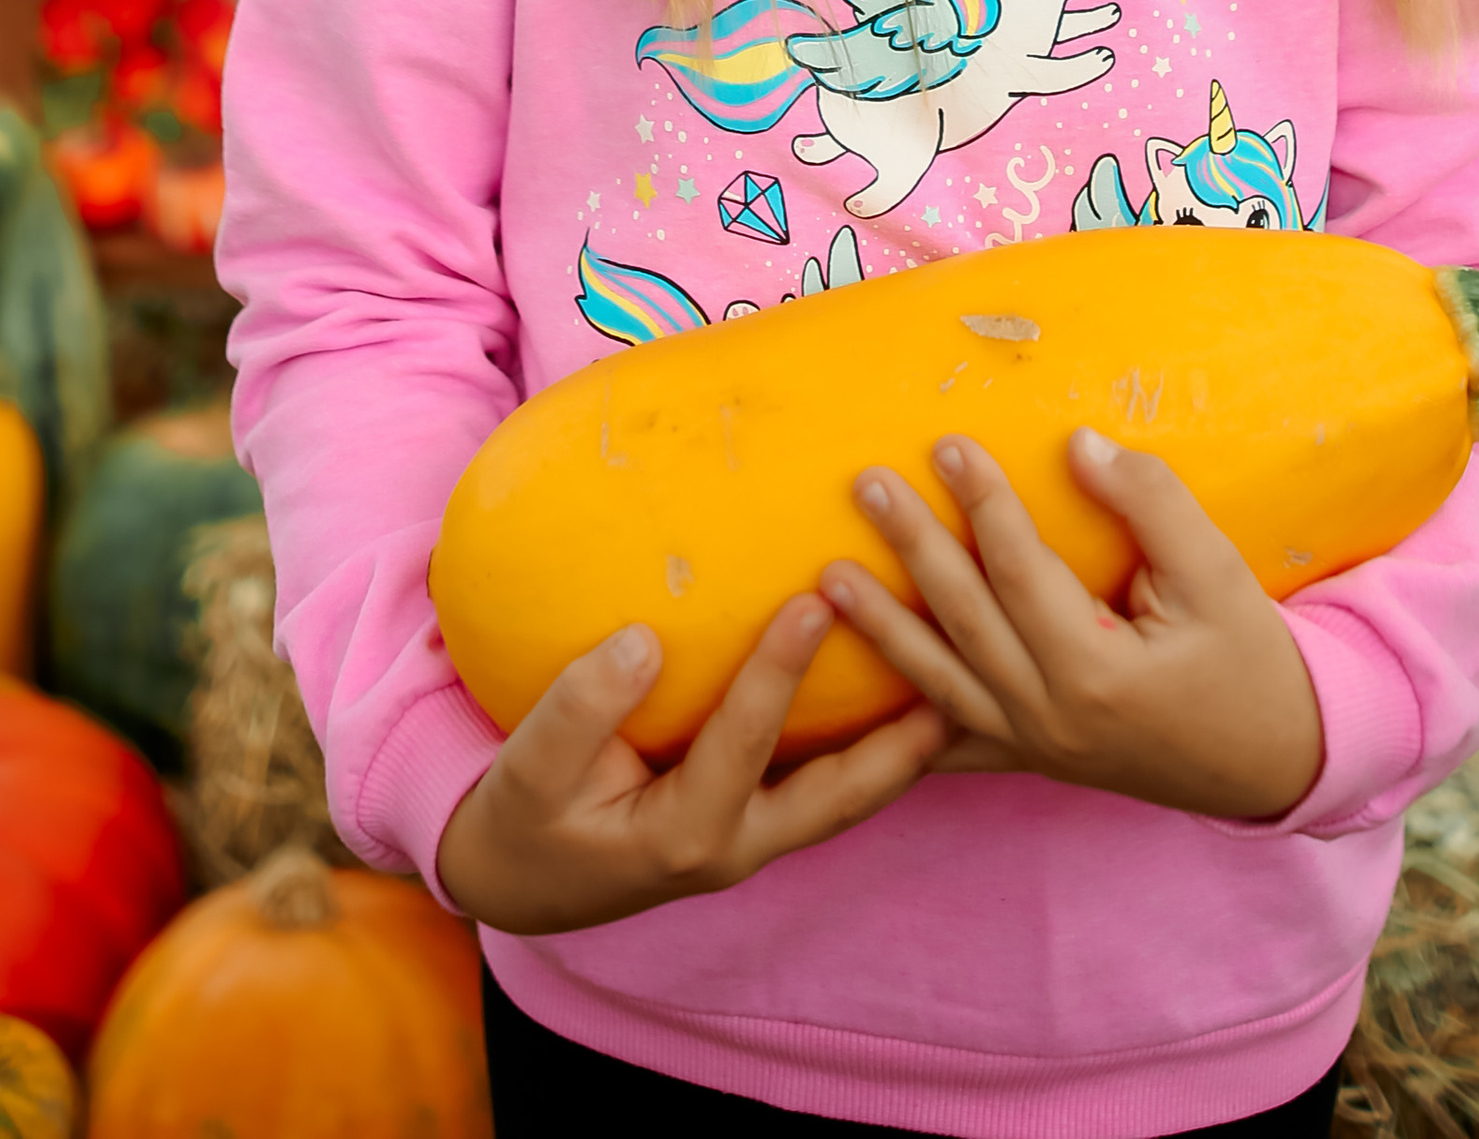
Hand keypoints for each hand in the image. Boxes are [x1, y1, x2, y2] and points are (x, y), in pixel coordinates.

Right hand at [434, 595, 950, 933]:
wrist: (518, 879)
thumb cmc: (525, 817)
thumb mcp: (531, 770)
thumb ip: (581, 708)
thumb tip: (643, 642)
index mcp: (682, 833)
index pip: (745, 742)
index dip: (779, 672)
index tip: (815, 600)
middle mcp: (732, 848)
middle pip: (835, 798)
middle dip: (897, 746)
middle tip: (956, 686)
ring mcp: (748, 843)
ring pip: (842, 801)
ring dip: (899, 753)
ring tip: (960, 693)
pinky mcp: (750, 826)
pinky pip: (821, 791)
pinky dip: (865, 755)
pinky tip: (898, 705)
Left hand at [819, 428, 1323, 822]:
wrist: (1273, 761)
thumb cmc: (1249, 661)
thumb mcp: (1220, 574)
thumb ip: (1152, 505)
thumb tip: (1080, 446)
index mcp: (1098, 672)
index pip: (1021, 571)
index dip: (982, 503)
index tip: (945, 442)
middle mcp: (1051, 718)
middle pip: (965, 620)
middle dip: (913, 547)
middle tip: (866, 484)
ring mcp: (1036, 748)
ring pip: (942, 684)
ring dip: (884, 629)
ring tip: (830, 579)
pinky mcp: (1031, 761)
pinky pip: (952, 743)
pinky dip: (902, 720)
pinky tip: (853, 697)